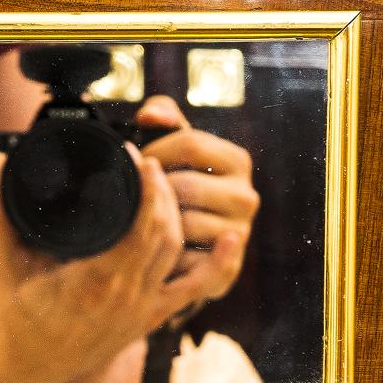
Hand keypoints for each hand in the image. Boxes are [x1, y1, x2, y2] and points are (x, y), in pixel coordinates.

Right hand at [0, 150, 224, 382]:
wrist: (28, 366)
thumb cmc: (14, 315)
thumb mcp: (2, 261)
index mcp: (93, 280)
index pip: (137, 224)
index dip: (145, 186)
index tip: (136, 157)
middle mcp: (125, 296)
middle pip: (163, 231)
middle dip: (161, 191)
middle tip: (150, 161)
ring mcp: (141, 309)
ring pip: (176, 252)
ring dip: (177, 215)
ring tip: (164, 185)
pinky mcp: (150, 319)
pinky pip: (193, 290)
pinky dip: (215, 265)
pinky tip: (231, 239)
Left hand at [134, 95, 257, 300]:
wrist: (194, 243)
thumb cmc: (179, 183)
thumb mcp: (174, 147)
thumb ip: (164, 117)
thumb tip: (149, 115)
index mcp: (238, 160)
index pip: (189, 143)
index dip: (155, 152)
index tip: (137, 163)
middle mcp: (247, 196)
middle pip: (185, 186)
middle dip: (154, 192)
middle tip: (136, 199)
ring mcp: (240, 234)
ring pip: (183, 224)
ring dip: (157, 225)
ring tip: (144, 223)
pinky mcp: (229, 268)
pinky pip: (185, 258)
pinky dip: (165, 255)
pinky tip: (155, 250)